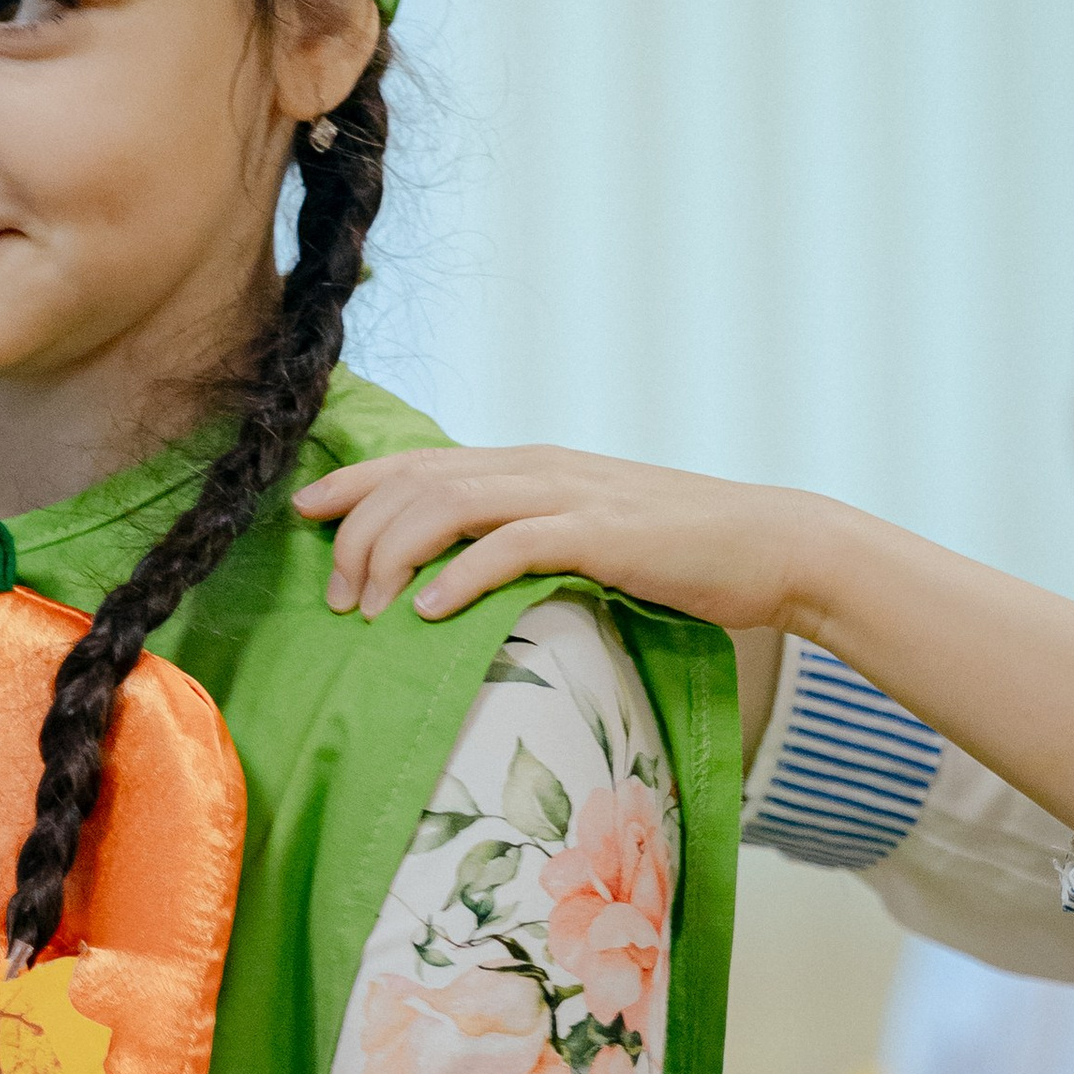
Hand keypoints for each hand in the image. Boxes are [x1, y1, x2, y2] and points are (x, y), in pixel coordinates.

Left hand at [299, 446, 820, 633]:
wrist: (770, 544)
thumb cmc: (678, 552)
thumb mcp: (587, 535)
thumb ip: (530, 539)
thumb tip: (467, 577)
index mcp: (530, 465)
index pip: (421, 461)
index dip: (356, 482)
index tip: (302, 509)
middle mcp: (539, 468)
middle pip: (419, 482)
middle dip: (359, 533)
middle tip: (334, 596)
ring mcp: (570, 496)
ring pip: (450, 505)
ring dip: (394, 556)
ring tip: (366, 610)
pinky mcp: (602, 535)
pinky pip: (512, 546)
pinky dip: (461, 576)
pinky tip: (428, 612)